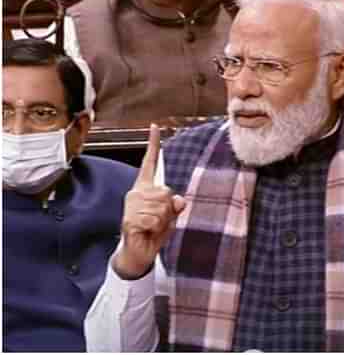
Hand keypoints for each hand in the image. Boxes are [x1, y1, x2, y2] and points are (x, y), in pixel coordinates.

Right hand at [113, 124, 185, 279]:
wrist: (140, 252)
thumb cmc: (154, 231)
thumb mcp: (171, 216)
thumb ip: (176, 205)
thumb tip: (178, 199)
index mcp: (145, 188)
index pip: (150, 163)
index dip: (153, 144)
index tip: (155, 126)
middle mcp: (137, 192)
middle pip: (166, 191)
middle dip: (169, 210)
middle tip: (158, 221)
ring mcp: (132, 205)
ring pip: (162, 207)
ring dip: (163, 220)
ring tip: (152, 226)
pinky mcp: (130, 218)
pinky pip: (155, 219)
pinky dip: (156, 228)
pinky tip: (146, 231)